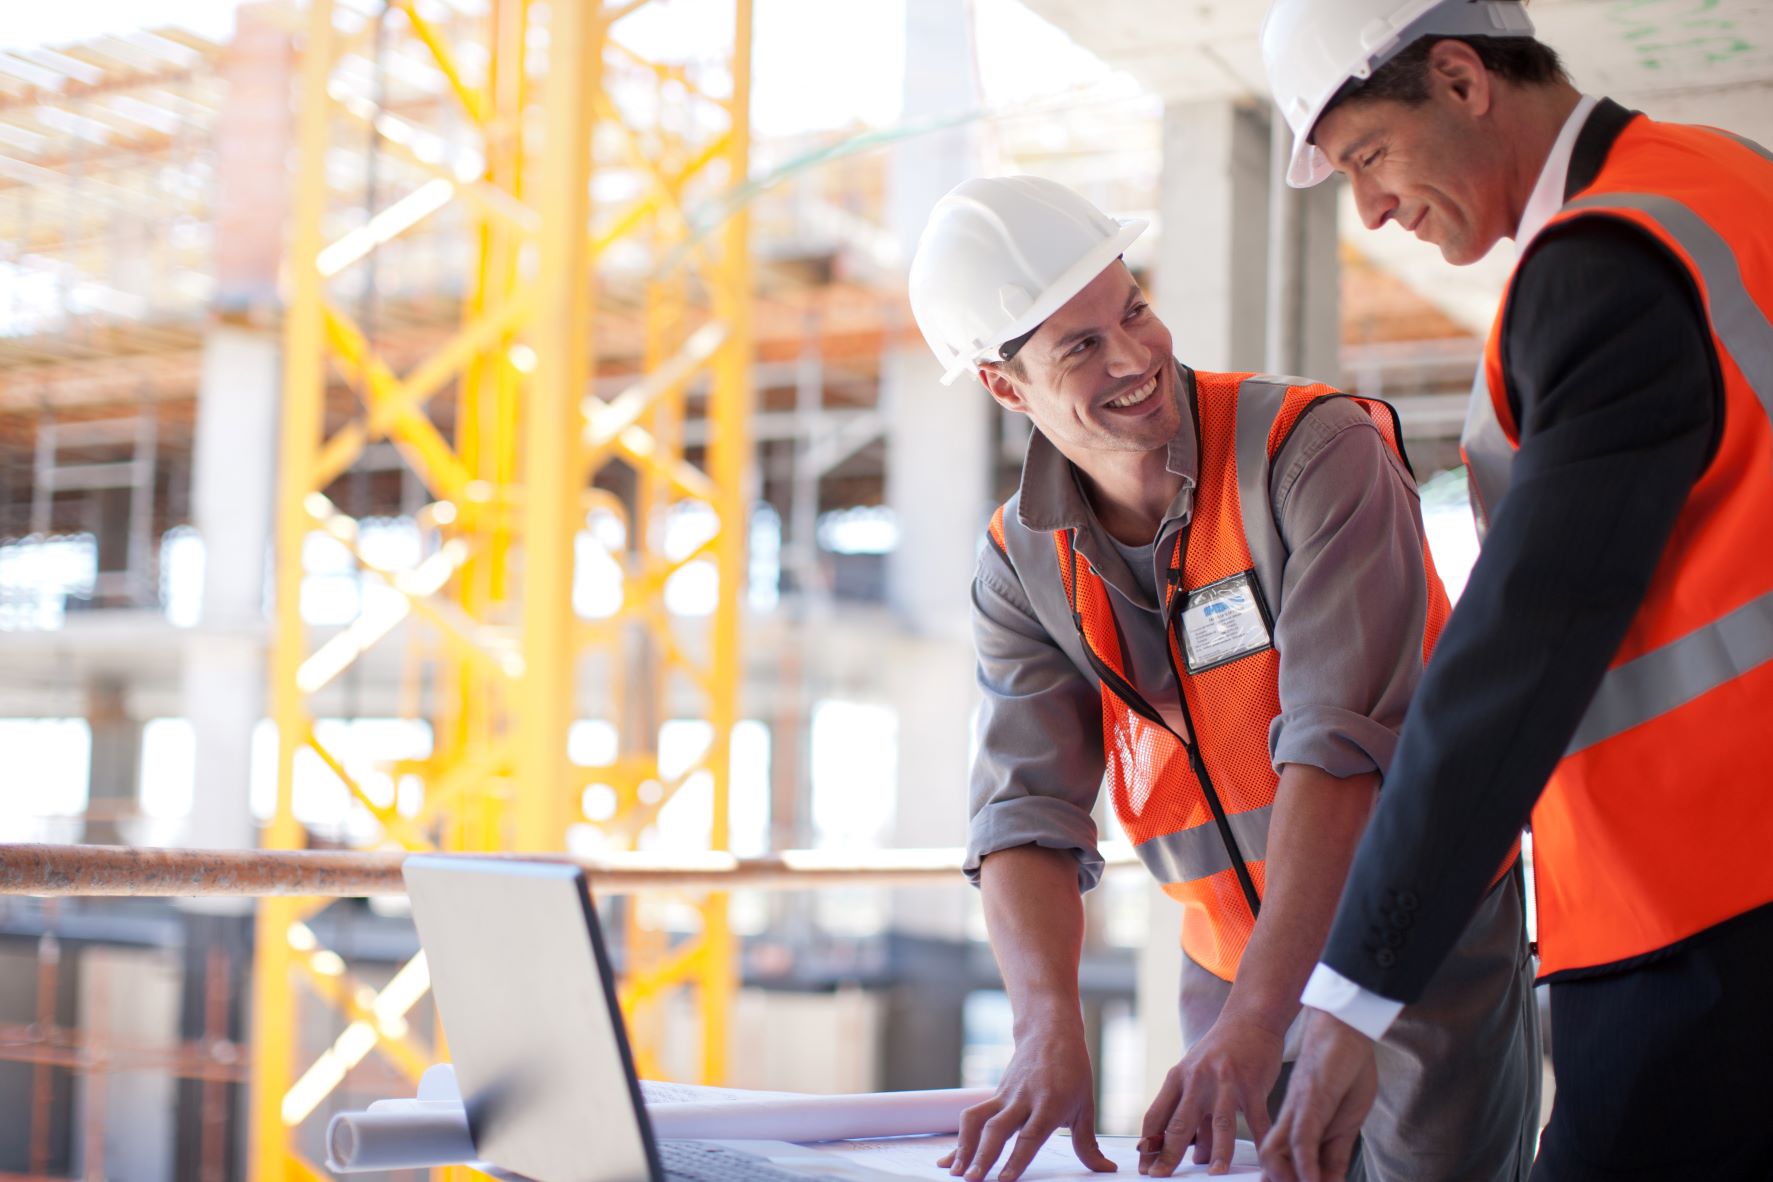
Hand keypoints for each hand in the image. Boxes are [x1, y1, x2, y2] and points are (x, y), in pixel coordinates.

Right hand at [936, 1021, 1116, 1181]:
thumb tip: (1105, 1169)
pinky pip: (973, 1116)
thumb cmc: (1072, 1069)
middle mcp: (1023, 1099)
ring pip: (977, 1119)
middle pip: (997, 1129)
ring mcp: (1005, 1095)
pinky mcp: (994, 1094)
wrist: (1050, 1031)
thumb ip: (1087, 1143)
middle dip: (983, 1156)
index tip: (1004, 1180)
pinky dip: (960, 1140)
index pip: (1030, 1136)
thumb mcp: (1085, 1105)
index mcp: (1049, 1103)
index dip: (1016, 1159)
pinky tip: (949, 1159)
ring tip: (955, 1172)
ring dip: (964, 1146)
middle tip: (972, 1180)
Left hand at [1138, 1017, 1281, 1176]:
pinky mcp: (1253, 1084)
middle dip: (1169, 1154)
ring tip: (1213, 1175)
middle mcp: (1197, 1080)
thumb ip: (1193, 1112)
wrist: (1250, 1018)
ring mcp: (1225, 1082)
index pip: (1156, 1116)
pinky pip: (1256, 1119)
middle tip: (1159, 1177)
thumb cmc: (1220, 1050)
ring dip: (1217, 1153)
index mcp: (1178, 1078)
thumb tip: (1193, 1153)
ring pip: (1219, 1124)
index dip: (1148, 1143)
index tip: (1143, 1166)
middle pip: (1180, 1124)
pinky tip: (1263, 1159)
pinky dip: (1260, 1141)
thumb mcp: (1197, 1075)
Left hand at [1258, 1010, 1377, 1181]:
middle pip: (1271, 1159)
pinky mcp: (1310, 1098)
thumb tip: (1330, 1179)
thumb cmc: (1346, 1067)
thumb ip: (1334, 1150)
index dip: (1289, 1181)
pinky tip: (1312, 1181)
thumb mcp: (1345, 1119)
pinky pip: (1301, 1138)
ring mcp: (1297, 1107)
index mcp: (1298, 1123)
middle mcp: (1291, 1117)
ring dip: (1286, 1180)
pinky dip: (1305, 1165)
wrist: (1346, 1026)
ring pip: (1275, 1153)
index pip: (1286, 1162)